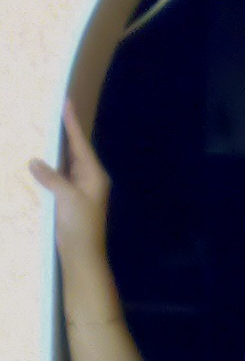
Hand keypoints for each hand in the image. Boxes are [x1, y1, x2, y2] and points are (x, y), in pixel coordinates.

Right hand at [29, 99, 111, 259]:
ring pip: (67, 164)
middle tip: (53, 111)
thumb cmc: (80, 227)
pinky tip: (43, 160)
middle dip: (64, 133)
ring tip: (46, 129)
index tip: (66, 102)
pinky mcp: (71, 201)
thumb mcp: (66, 198)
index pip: (80, 143)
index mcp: (94, 175)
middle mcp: (90, 179)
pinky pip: (61, 177)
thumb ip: (51, 177)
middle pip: (75, 150)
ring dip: (57, 150)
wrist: (82, 258)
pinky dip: (52, 167)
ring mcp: (81, 191)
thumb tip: (34, 161)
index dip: (72, 123)